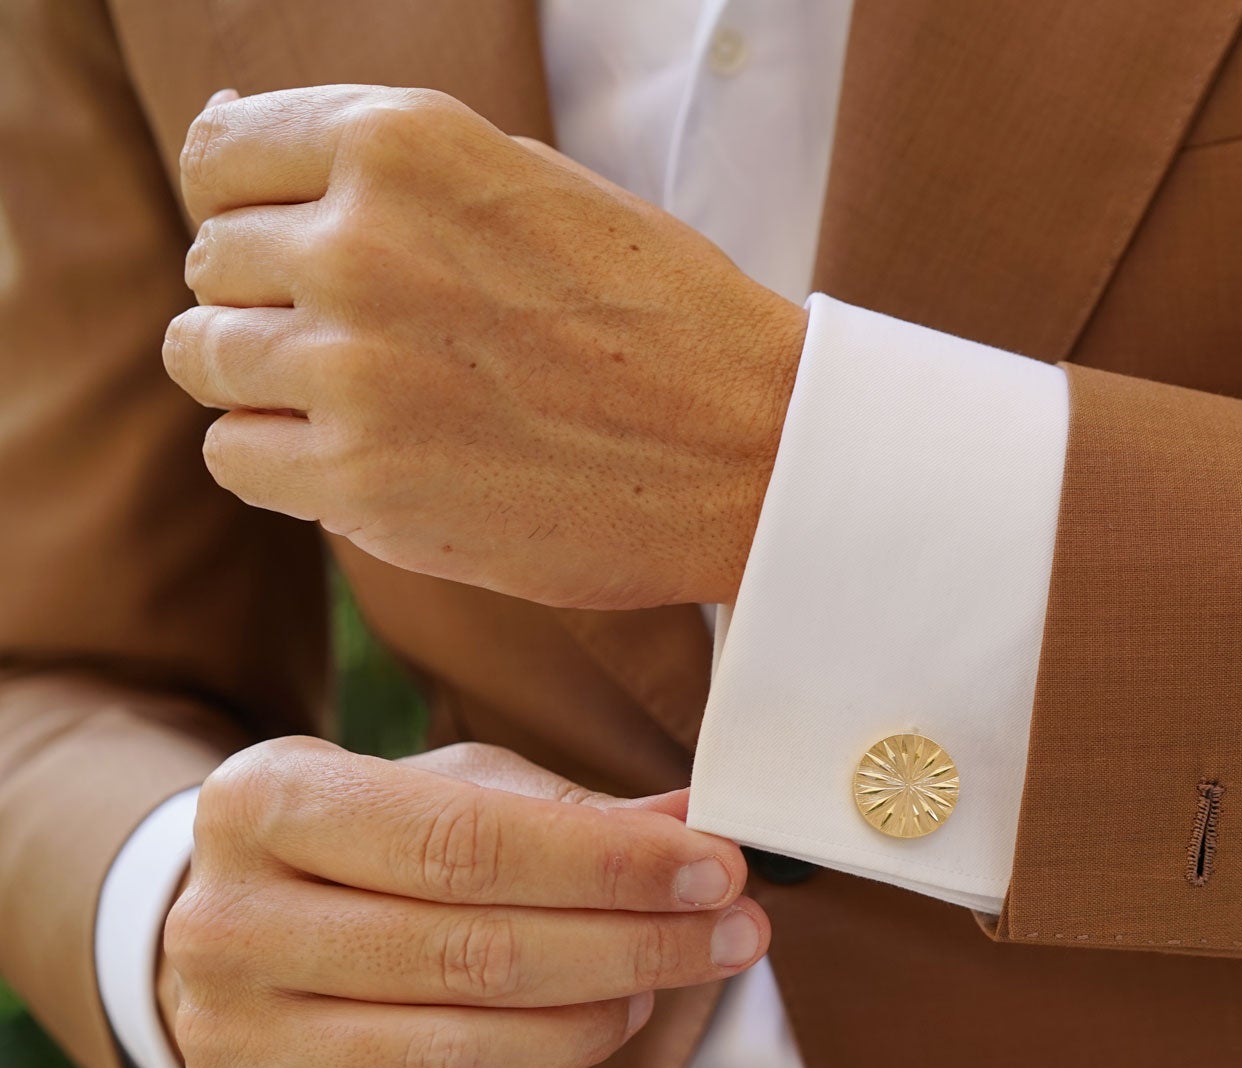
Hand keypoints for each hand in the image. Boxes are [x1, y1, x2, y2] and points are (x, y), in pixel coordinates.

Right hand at [159, 739, 764, 1067]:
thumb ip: (570, 810)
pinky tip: (567, 1052)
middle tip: (731, 935)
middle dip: (633, 948)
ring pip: (454, 1060)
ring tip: (651, 990)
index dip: (608, 865)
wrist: (235, 925)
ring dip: (589, 1028)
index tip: (716, 870)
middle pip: (471, 956)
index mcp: (267, 801)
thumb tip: (698, 825)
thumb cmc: (368, 845)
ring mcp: (225, 1036)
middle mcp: (224, 921)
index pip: (464, 842)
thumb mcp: (450, 788)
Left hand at [161, 85, 806, 609]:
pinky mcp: (361, 481)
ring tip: (372, 401)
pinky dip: (283, 461)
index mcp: (404, 143)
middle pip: (215, 263)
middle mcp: (361, 242)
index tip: (307, 248)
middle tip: (379, 342)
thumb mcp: (529, 181)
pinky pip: (235, 454)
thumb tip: (223, 132)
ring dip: (269, 381)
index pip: (221, 154)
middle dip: (275, 299)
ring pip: (205, 357)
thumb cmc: (659, 315)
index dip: (252, 206)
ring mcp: (354, 366)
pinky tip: (372, 458)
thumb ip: (385, 164)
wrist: (757, 451)